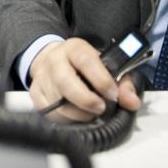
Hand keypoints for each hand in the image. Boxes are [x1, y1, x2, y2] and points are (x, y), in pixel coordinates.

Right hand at [28, 38, 142, 121]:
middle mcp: (54, 60)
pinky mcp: (35, 93)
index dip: (100, 79)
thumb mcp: (106, 67)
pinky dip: (65, 119)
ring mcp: (42, 76)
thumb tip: (132, 102)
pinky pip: (48, 111)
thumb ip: (123, 84)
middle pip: (65, 81)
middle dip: (85, 100)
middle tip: (101, 108)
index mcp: (74, 48)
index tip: (112, 94)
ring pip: (57, 101)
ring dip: (77, 113)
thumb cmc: (85, 66)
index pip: (86, 60)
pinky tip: (76, 116)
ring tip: (90, 113)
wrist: (55, 60)